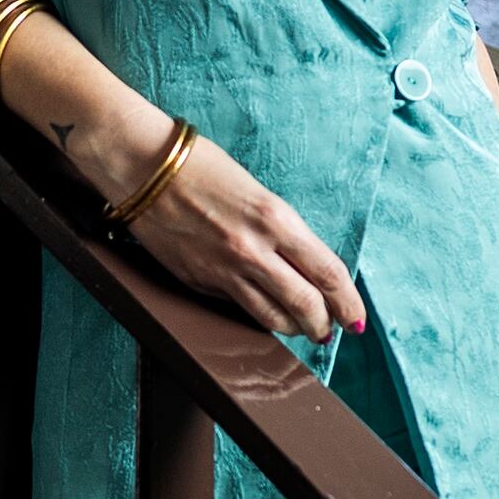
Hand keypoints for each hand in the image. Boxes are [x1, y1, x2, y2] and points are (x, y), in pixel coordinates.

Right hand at [110, 118, 370, 343]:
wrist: (142, 168)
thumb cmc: (200, 168)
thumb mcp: (257, 193)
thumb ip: (280, 231)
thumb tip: (301, 266)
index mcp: (276, 219)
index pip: (328, 272)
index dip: (348, 301)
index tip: (355, 315)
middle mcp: (254, 250)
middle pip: (306, 305)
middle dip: (324, 324)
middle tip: (330, 330)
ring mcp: (224, 270)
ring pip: (273, 318)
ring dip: (293, 328)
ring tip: (300, 327)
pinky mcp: (199, 281)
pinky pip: (238, 307)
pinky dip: (256, 314)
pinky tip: (261, 310)